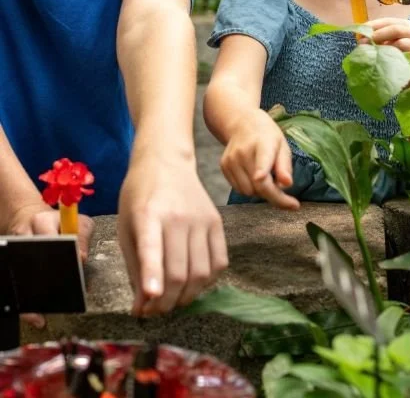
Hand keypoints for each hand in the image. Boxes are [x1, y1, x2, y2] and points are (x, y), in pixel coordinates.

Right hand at [7, 201, 93, 328]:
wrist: (30, 218)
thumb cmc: (59, 223)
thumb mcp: (78, 222)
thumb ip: (83, 235)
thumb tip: (81, 257)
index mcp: (41, 221)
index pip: (50, 240)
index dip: (62, 255)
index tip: (75, 266)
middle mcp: (23, 236)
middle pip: (32, 260)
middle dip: (46, 280)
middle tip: (61, 296)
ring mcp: (13, 251)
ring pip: (21, 275)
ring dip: (34, 297)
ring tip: (44, 315)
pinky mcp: (11, 263)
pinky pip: (16, 285)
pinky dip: (26, 306)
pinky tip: (36, 318)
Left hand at [118, 159, 227, 315]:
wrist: (165, 161)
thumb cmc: (139, 196)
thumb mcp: (126, 227)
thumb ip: (135, 268)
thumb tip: (142, 308)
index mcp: (148, 215)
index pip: (152, 248)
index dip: (152, 276)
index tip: (151, 299)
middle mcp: (178, 216)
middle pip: (178, 272)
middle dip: (165, 302)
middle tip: (154, 312)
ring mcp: (201, 219)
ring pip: (200, 273)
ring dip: (186, 297)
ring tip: (172, 301)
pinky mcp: (217, 222)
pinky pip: (219, 263)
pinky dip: (207, 282)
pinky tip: (193, 283)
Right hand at [221, 109, 299, 209]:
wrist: (242, 124)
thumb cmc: (267, 137)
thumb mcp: (282, 146)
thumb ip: (285, 166)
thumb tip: (287, 184)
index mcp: (263, 143)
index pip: (261, 158)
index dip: (261, 170)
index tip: (260, 177)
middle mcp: (243, 151)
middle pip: (259, 185)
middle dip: (275, 198)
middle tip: (290, 201)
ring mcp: (231, 159)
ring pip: (248, 192)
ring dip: (261, 193)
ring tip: (267, 179)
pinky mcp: (224, 166)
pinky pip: (239, 189)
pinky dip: (250, 189)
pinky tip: (254, 176)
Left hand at [360, 17, 409, 58]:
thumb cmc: (395, 57)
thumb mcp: (383, 45)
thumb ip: (374, 40)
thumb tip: (361, 39)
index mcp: (405, 26)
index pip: (389, 21)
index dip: (374, 25)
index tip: (362, 31)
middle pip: (396, 29)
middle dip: (379, 34)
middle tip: (367, 42)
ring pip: (402, 43)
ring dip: (386, 48)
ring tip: (376, 54)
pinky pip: (408, 58)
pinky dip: (397, 59)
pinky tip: (388, 63)